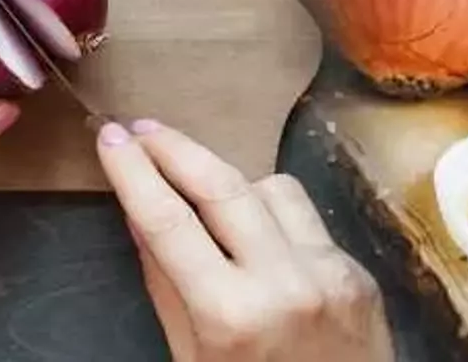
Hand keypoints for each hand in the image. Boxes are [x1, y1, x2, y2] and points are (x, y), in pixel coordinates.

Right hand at [98, 119, 394, 361]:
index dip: (133, 173)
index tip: (110, 136)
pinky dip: (275, 218)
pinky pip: (307, 219)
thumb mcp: (192, 358)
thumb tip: (138, 214)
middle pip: (222, 185)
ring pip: (272, 188)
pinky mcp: (358, 270)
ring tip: (202, 194)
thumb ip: (165, 284)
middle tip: (142, 128)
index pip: (168, 222)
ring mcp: (330, 271)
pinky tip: (258, 236)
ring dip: (232, 184)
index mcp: (231, 316)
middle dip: (176, 148)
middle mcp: (285, 283)